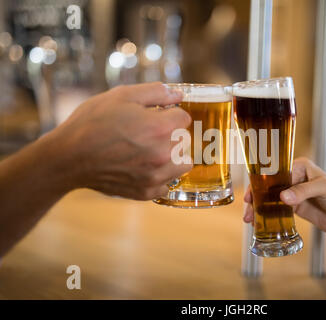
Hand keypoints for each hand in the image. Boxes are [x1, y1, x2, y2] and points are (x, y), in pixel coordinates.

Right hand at [47, 82, 192, 199]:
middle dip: (172, 134)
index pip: (184, 118)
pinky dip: (159, 176)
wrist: (68, 157)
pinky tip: (143, 167)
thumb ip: (156, 92)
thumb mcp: (122, 95)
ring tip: (151, 151)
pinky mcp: (146, 192)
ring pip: (183, 165)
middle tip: (150, 133)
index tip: (158, 115)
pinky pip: (166, 184)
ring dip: (173, 157)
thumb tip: (178, 94)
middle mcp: (163, 154)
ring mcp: (155, 175)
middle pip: (185, 141)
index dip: (171, 113)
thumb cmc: (92, 122)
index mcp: (160, 127)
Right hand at [243, 157, 325, 235]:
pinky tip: (258, 222)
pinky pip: (275, 210)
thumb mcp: (324, 189)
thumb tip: (282, 197)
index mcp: (299, 166)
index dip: (260, 183)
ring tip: (249, 219)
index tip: (251, 194)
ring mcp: (292, 193)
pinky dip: (266, 216)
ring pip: (269, 198)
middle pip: (268, 186)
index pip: (274, 172)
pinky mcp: (293, 207)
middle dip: (255, 197)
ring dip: (258, 208)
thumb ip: (303, 191)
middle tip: (248, 210)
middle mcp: (293, 178)